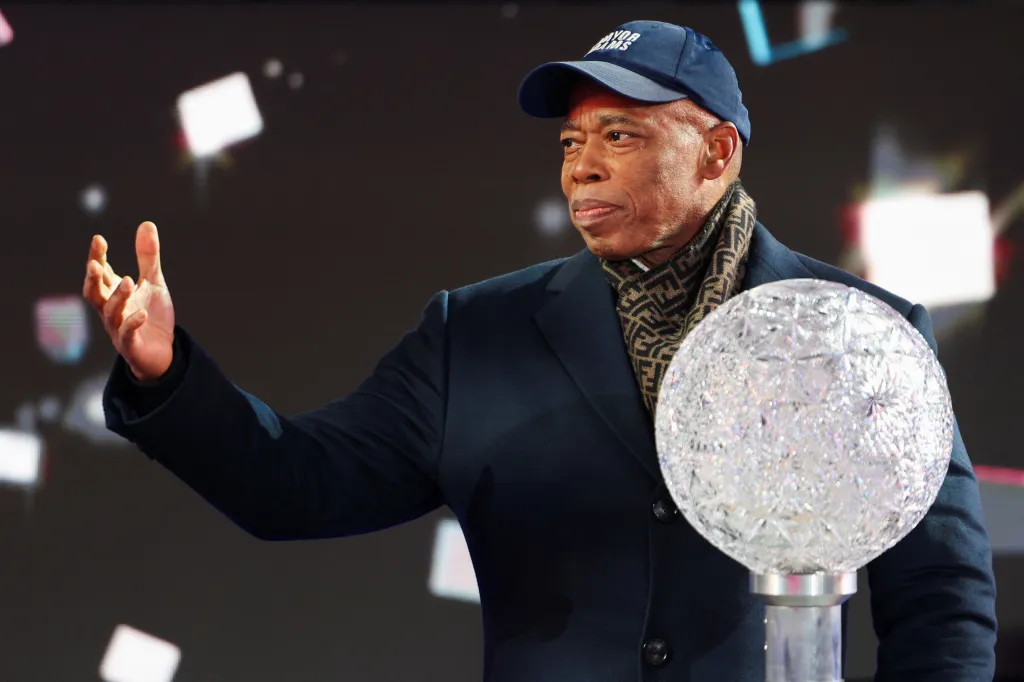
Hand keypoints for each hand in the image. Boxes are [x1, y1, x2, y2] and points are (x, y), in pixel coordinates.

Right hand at [83, 221, 175, 380]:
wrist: (163, 352)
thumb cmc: (152, 315)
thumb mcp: (153, 282)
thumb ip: (148, 257)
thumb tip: (146, 223)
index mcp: (113, 293)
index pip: (100, 273)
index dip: (97, 257)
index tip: (99, 239)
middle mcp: (110, 310)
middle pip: (94, 294)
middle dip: (93, 279)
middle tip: (96, 264)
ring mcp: (118, 328)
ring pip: (110, 313)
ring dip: (118, 297)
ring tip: (130, 281)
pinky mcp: (131, 345)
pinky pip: (127, 335)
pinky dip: (133, 324)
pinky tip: (142, 313)